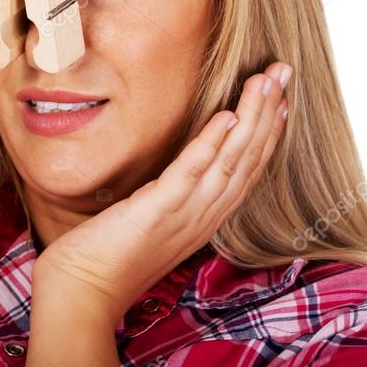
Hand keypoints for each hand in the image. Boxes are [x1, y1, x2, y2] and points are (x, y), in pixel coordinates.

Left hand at [32, 61, 291, 324]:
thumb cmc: (110, 255)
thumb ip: (172, 196)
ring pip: (230, 161)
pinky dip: (211, 144)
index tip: (281, 99)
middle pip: (248, 160)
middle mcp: (204, 217)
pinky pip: (191, 173)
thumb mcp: (153, 220)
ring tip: (265, 82)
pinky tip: (225, 116)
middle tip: (284, 73)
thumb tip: (179, 170)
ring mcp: (185, 216)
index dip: (268, 133)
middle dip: (269, 114)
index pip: (247, 170)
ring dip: (251, 119)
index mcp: (205, 218)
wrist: (82, 292)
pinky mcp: (158, 212)